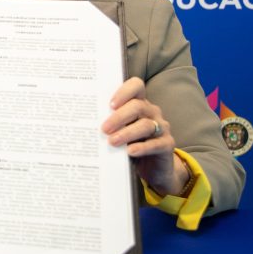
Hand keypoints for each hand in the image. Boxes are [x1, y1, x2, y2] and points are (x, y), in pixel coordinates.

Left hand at [102, 77, 188, 195]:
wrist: (153, 167)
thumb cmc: (130, 144)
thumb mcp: (119, 132)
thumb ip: (109, 125)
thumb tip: (86, 124)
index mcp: (139, 103)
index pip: (136, 86)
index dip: (124, 92)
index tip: (110, 105)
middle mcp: (152, 112)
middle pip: (137, 106)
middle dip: (119, 117)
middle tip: (104, 129)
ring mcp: (161, 127)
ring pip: (145, 125)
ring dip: (127, 133)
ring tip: (112, 142)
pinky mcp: (167, 144)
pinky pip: (156, 144)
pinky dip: (142, 148)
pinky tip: (130, 151)